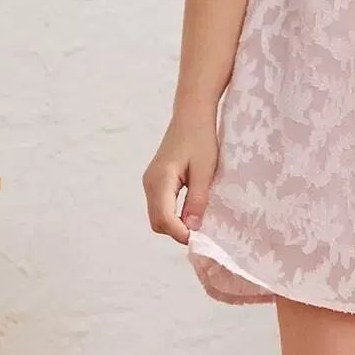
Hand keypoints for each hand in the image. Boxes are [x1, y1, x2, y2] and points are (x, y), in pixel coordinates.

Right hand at [142, 113, 218, 244]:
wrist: (191, 115)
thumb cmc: (201, 138)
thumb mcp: (205, 171)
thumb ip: (198, 200)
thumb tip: (193, 228)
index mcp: (160, 180)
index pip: (164, 218)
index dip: (180, 233)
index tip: (199, 239)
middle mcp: (149, 183)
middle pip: (157, 222)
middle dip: (176, 232)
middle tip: (201, 232)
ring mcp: (149, 182)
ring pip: (157, 216)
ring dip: (175, 224)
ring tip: (198, 221)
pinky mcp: (154, 181)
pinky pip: (159, 206)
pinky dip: (172, 215)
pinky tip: (189, 211)